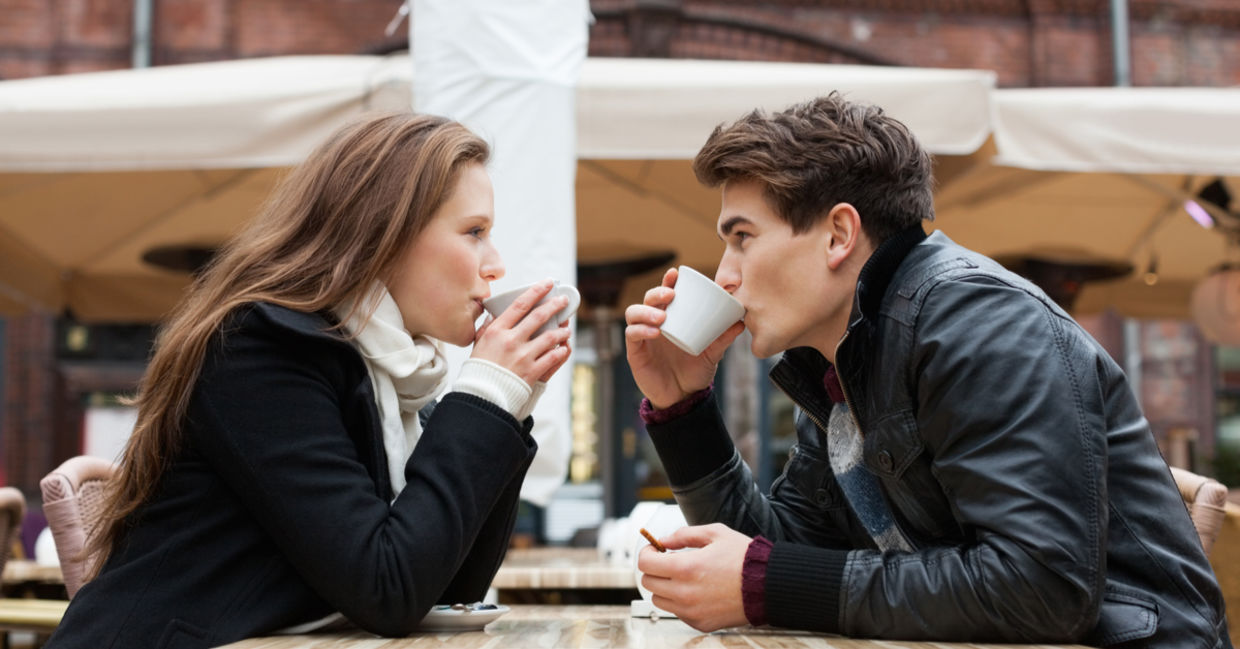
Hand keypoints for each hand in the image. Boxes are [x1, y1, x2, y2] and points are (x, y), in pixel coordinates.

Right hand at [472, 280, 572, 384]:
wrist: (482, 396)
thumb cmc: (480, 368)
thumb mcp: (478, 344)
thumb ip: (487, 327)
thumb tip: (494, 313)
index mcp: (497, 331)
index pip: (520, 304)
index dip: (537, 291)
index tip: (548, 283)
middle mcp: (511, 341)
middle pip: (539, 317)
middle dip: (555, 305)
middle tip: (564, 301)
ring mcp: (523, 356)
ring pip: (550, 337)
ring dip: (561, 331)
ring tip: (565, 329)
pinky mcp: (532, 372)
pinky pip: (553, 357)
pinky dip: (561, 351)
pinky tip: (564, 348)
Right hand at [623, 268, 744, 408]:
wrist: (683, 398)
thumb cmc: (695, 371)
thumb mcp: (712, 353)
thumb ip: (723, 338)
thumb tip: (741, 322)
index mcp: (672, 318)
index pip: (666, 294)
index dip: (668, 281)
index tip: (676, 273)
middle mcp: (655, 323)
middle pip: (648, 299)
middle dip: (657, 292)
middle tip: (671, 295)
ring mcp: (643, 336)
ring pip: (634, 313)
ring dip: (646, 311)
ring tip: (662, 317)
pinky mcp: (635, 352)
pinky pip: (632, 335)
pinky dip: (640, 330)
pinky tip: (654, 332)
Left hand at [636, 523, 751, 631]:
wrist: (767, 585)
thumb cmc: (745, 559)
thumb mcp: (715, 534)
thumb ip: (684, 535)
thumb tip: (664, 540)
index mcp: (685, 568)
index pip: (645, 564)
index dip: (647, 553)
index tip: (654, 550)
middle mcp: (684, 593)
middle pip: (648, 582)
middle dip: (655, 569)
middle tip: (668, 562)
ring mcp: (691, 611)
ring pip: (659, 600)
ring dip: (664, 587)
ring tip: (683, 577)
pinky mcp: (699, 623)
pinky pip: (677, 612)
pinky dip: (680, 602)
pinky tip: (696, 591)